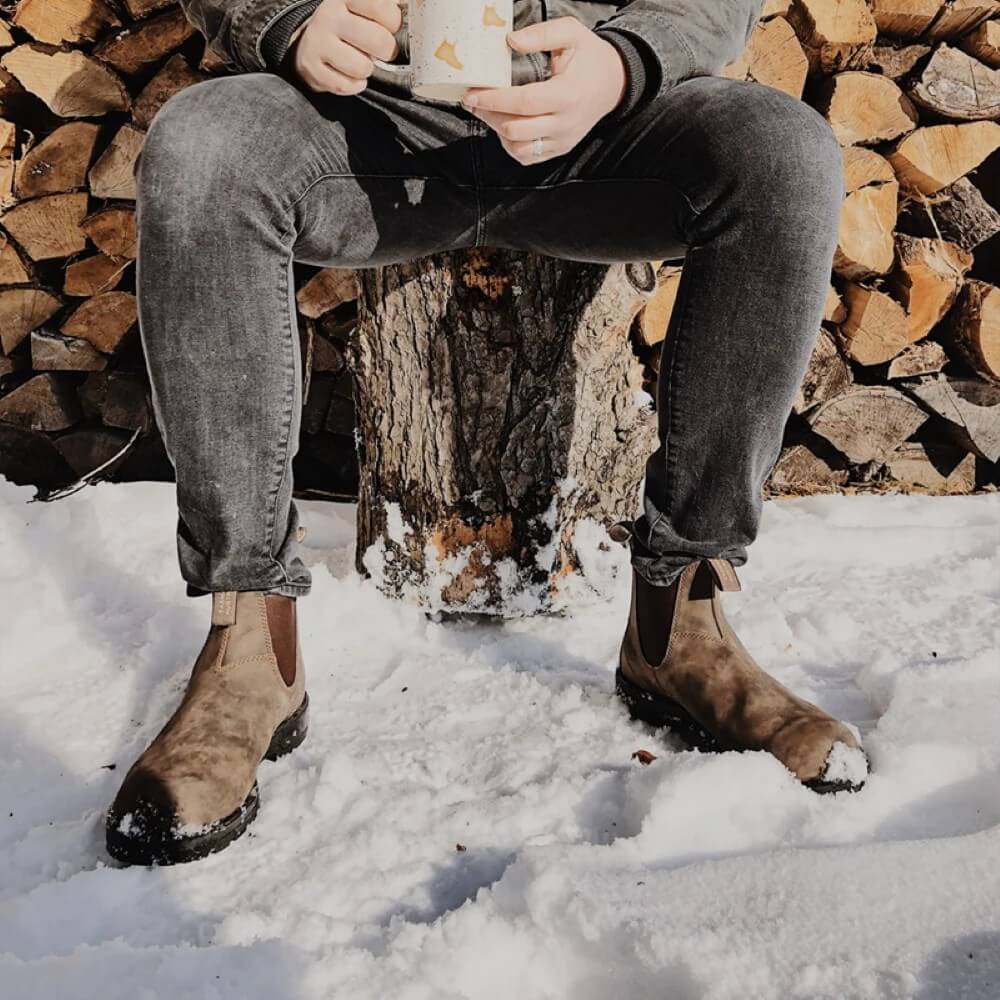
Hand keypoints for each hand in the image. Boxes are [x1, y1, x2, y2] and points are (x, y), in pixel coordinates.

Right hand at [291, 0, 402, 94]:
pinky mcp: (312, 69)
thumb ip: (387, 5)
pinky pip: (346, 86)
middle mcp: (329, 16)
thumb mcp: (363, 6)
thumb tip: (417, 3)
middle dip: (387, 50)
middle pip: (378, 40)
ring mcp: (318, 43)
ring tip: (362, 60)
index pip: (380, 5)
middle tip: (381, 49)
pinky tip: (350, 74)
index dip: (393, 20)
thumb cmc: (347, 25)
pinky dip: (354, 84)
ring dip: (368, 68)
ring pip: (362, 67)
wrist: (310, 44)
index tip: (390, 25)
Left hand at [461, 17, 626, 164]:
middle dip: (489, 115)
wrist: (614, 84)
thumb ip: (541, 34)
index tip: (472, 94)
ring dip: (497, 131)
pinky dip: (510, 144)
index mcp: (567, 96)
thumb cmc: (590, 58)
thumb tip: (510, 41)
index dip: (494, 100)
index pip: (523, 103)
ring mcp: (562, 140)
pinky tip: (505, 126)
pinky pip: (527, 157)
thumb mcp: (571, 34)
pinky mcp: (559, 149)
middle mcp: (565, 124)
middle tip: (473, 101)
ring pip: (518, 148)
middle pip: (515, 129)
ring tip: (488, 112)